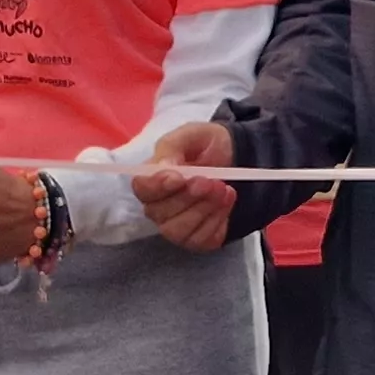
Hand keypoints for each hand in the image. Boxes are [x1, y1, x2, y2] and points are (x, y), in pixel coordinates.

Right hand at [134, 121, 239, 251]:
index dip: (158, 186)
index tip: (180, 178)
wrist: (233, 157)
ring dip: (205, 209)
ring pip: (180, 230)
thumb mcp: (190, 134)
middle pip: (162, 213)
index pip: (142, 189)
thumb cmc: (204, 145)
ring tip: (224, 190)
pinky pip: (202, 239)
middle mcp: (157, 207)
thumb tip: (163, 168)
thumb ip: (172, 147)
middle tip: (212, 181)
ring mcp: (175, 225)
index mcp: (151, 179)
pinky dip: (218, 220)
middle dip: (190, 197)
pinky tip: (226, 202)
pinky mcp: (196, 238)